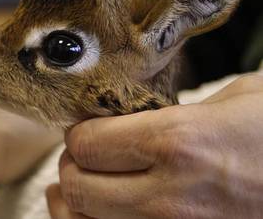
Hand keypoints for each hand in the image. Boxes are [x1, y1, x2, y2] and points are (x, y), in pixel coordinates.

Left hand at [47, 74, 262, 218]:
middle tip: (84, 156)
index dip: (80, 133)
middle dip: (72, 167)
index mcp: (178, 144)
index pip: (86, 144)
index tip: (87, 128)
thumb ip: (169, 111)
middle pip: (77, 187)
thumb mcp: (235, 100)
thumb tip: (123, 116)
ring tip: (83, 186)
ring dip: (74, 204)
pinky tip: (103, 214)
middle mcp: (170, 197)